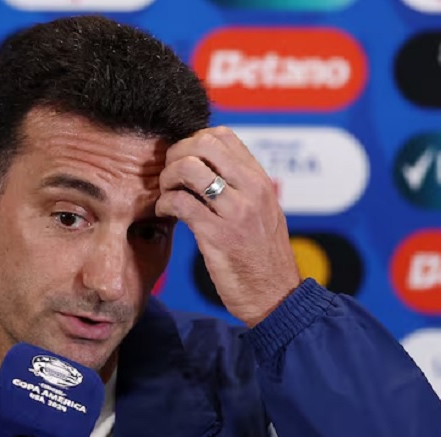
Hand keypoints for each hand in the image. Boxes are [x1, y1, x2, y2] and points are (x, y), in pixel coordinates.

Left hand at [156, 126, 301, 327]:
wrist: (277, 296)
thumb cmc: (264, 257)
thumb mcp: (263, 211)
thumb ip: (241, 186)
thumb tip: (208, 166)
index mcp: (260, 180)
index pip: (223, 136)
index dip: (193, 141)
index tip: (184, 161)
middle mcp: (251, 189)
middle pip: (203, 143)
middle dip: (176, 154)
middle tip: (169, 175)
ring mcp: (235, 211)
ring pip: (188, 169)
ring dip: (167, 178)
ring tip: (166, 194)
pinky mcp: (218, 235)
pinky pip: (180, 203)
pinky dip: (164, 204)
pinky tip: (165, 213)